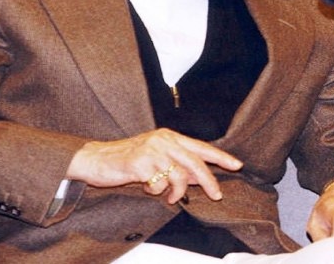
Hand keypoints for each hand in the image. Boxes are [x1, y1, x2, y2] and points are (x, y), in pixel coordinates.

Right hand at [66, 128, 242, 203]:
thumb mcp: (156, 157)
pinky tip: (147, 187)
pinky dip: (156, 190)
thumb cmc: (128, 160)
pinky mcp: (140, 163)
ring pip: (179, 175)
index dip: (220, 156)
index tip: (237, 165)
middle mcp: (163, 140)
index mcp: (170, 136)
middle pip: (195, 162)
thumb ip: (177, 164)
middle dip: (209, 180)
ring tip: (169, 196)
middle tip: (217, 195)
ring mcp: (152, 150)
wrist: (95, 159)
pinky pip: (159, 184)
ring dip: (177, 191)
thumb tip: (200, 178)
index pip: (201, 146)